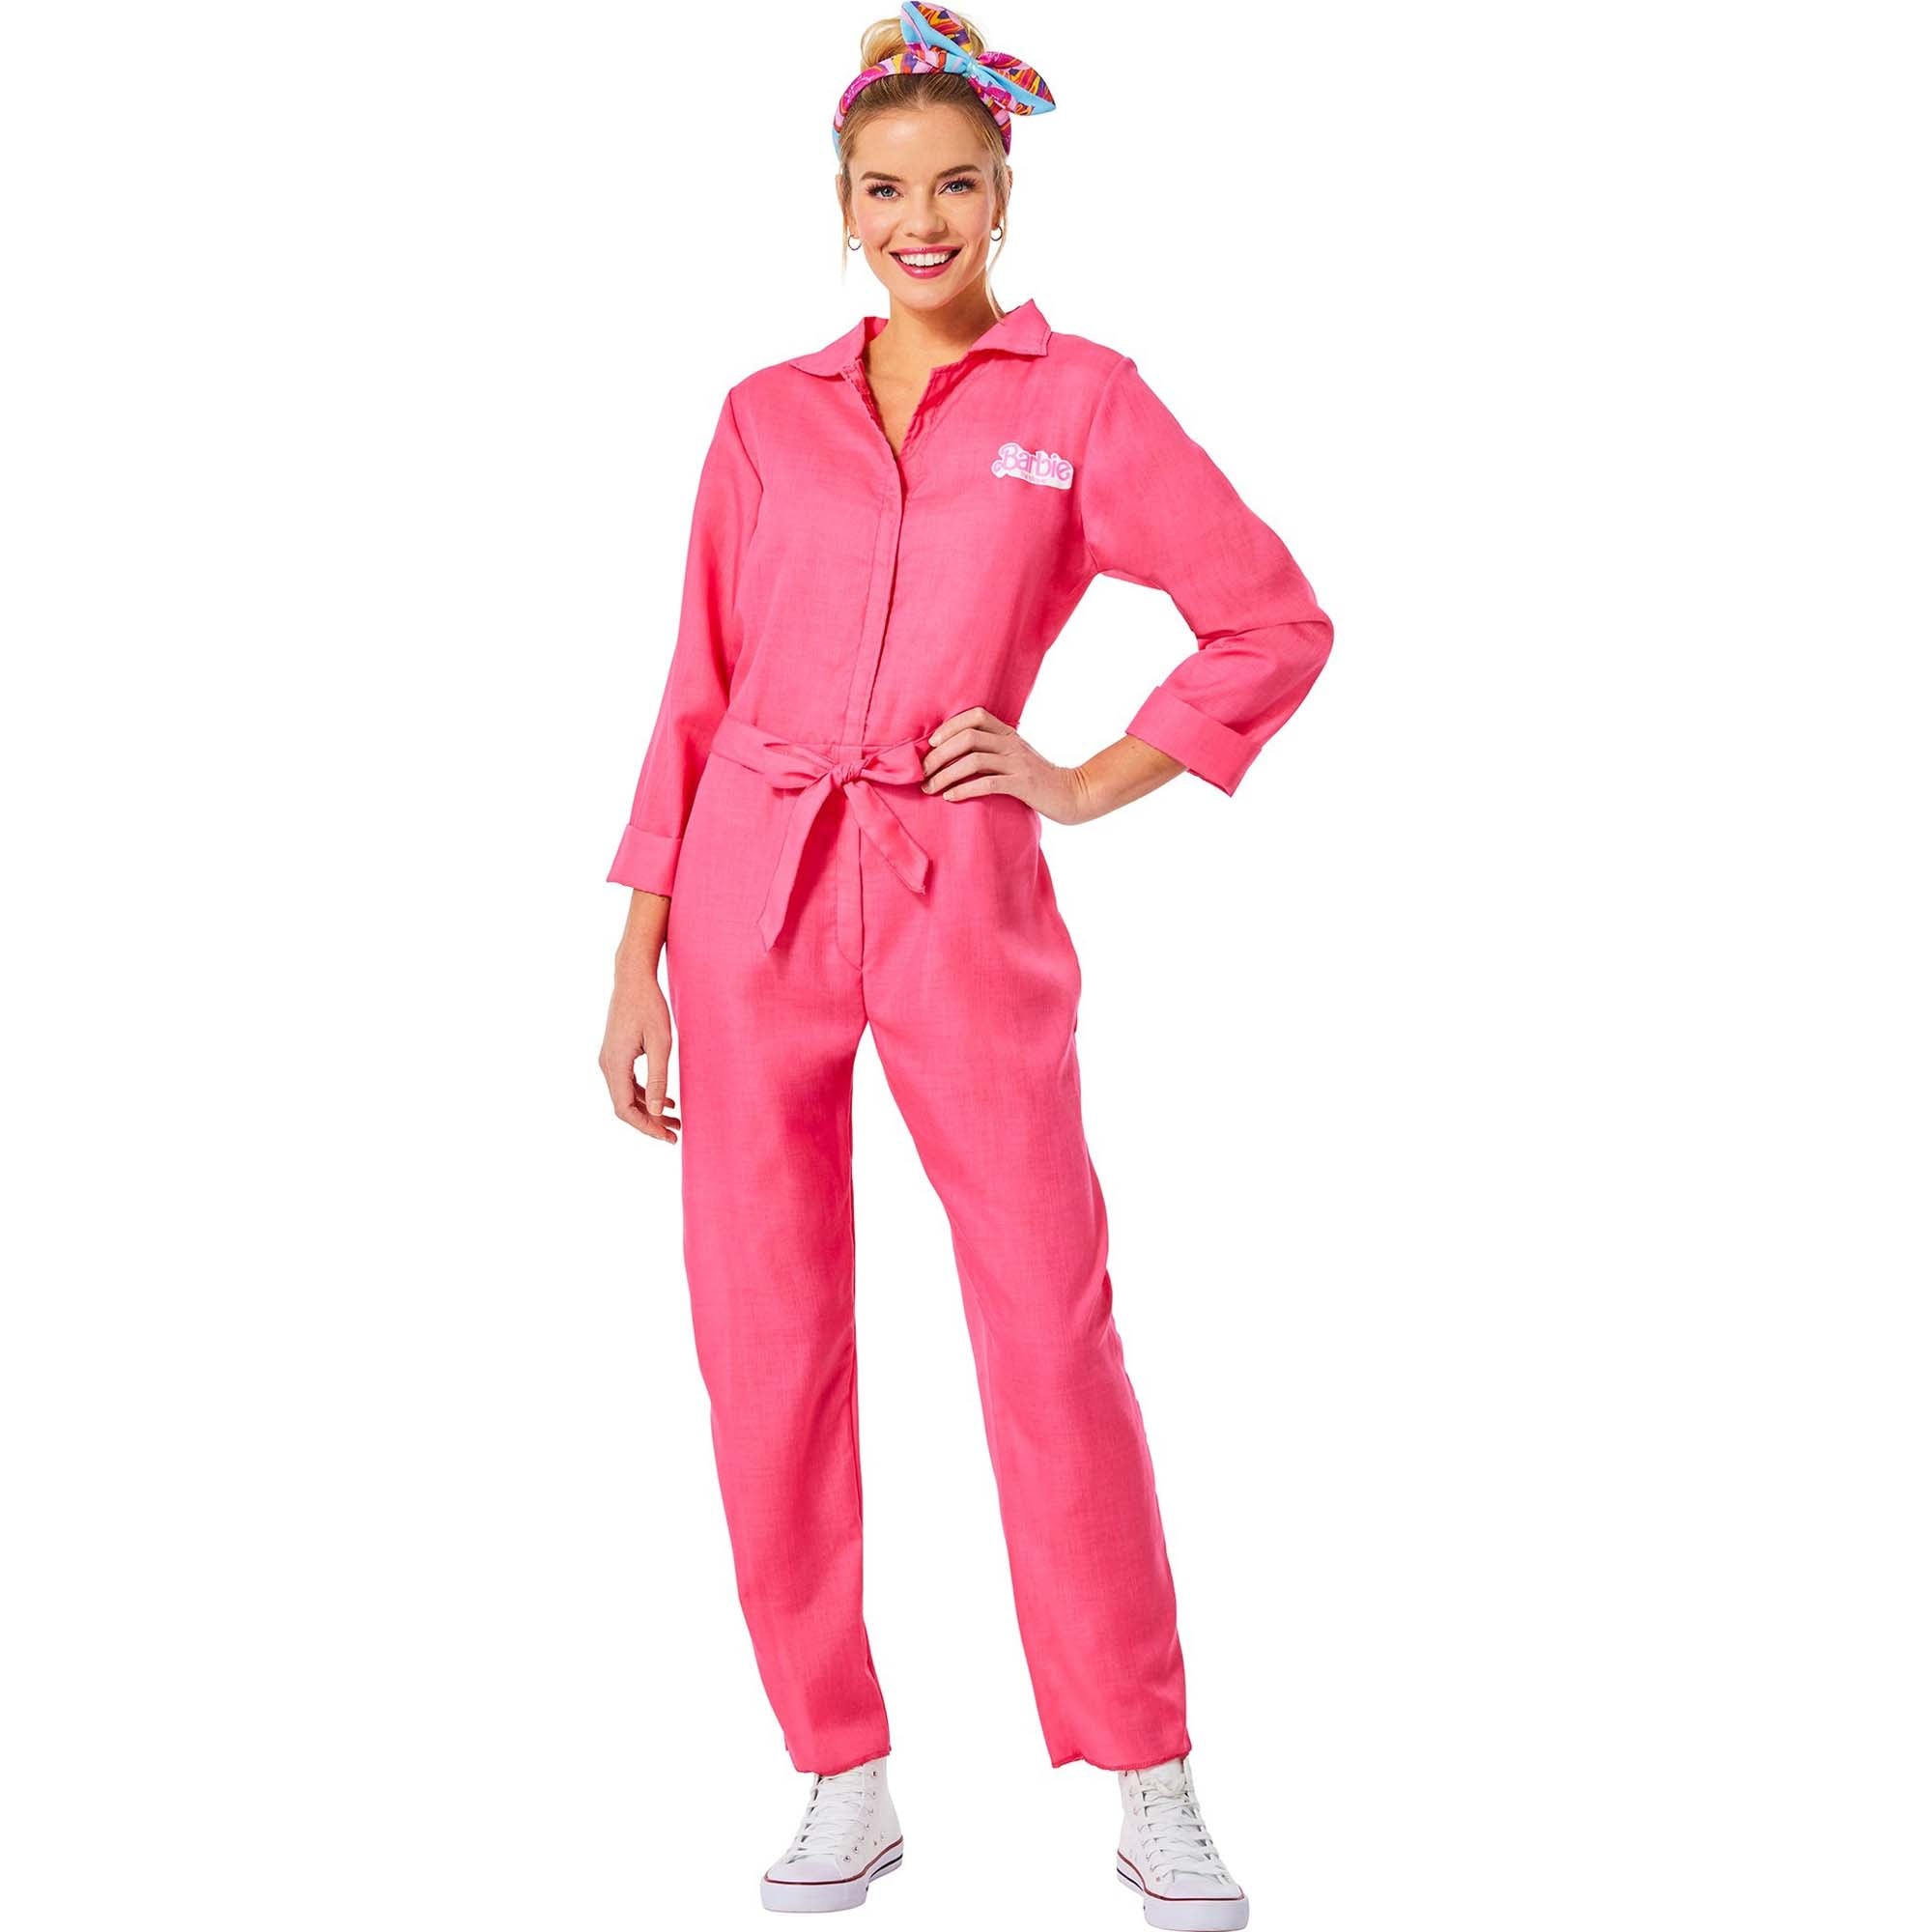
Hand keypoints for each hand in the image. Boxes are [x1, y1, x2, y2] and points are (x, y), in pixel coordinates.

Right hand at [600, 948, 679, 1141]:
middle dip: (650, 1122)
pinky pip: (627, 1082)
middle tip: (675, 1133)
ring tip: (675, 1119)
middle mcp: (607, 1065)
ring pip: (626, 1096)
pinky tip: (665, 1099)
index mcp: (615, 1064)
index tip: (667, 1137)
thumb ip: (658, 1077)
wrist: (633, 979)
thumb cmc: (650, 1006)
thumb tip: (654, 1110)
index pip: (625, 1109)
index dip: (646, 1127)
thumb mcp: (661, 1043)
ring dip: (649, 1109)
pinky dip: (645, 1094)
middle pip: (625, 1107)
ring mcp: (609, 1059)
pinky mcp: (616, 1053)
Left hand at [919, 706, 1099, 825]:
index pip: (975, 715)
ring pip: (973, 761)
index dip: (949, 726)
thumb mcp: (1016, 755)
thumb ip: (993, 748)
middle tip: (922, 772)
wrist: (1072, 794)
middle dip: (939, 755)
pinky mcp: (1023, 785)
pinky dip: (964, 790)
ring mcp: (1018, 764)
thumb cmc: (1038, 778)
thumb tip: (954, 752)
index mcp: (1008, 733)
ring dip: (945, 775)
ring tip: (930, 788)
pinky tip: (950, 797)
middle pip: (968, 737)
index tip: (931, 744)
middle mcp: (1012, 743)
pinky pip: (988, 784)